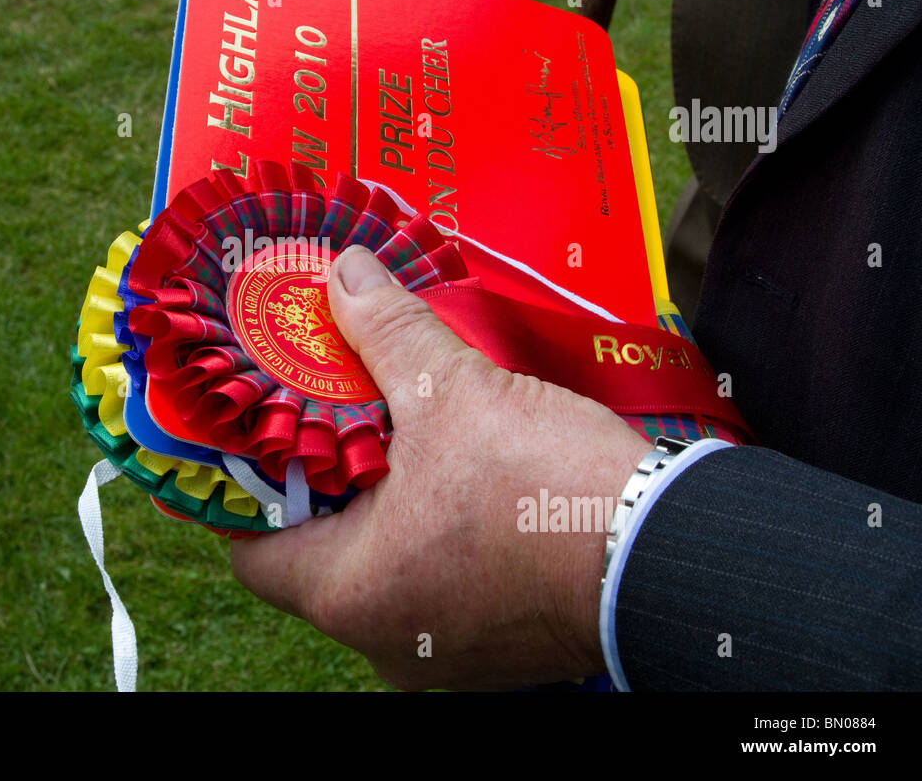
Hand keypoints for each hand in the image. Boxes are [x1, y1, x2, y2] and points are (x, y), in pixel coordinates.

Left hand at [230, 244, 651, 689]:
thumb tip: (345, 274)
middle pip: (318, 552)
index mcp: (351, 594)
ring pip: (383, 565)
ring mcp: (444, 648)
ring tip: (393, 428)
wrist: (676, 556)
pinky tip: (456, 472)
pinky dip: (434, 530)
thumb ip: (385, 331)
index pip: (253, 549)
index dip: (245, 486)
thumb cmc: (549, 491)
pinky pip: (438, 580)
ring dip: (384, 502)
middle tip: (328, 409)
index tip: (255, 431)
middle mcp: (387, 638)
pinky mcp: (497, 641)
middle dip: (324, 479)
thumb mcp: (453, 394)